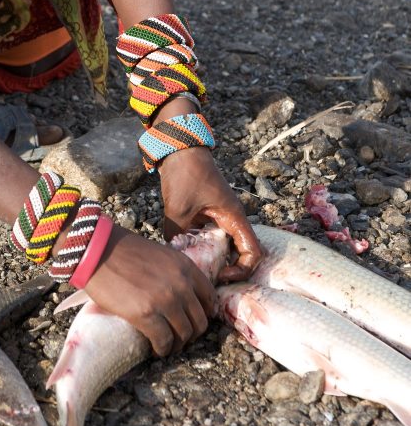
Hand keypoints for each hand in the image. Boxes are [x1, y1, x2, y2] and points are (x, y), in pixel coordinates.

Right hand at [84, 224, 216, 356]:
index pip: (209, 297)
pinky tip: (155, 349)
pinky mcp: (146, 314)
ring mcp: (165, 300)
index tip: (195, 320)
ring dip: (176, 344)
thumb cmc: (123, 250)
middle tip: (179, 337)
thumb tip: (179, 295)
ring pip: (184, 334)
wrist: (97, 249)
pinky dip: (162, 350)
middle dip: (191, 333)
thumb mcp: (159, 254)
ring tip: (166, 345)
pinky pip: (164, 341)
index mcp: (185, 265)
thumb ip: (173, 272)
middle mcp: (181, 283)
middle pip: (199, 321)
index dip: (204, 313)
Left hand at [159, 146, 262, 282]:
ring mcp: (219, 216)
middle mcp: (231, 219)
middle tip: (206, 276)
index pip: (252, 253)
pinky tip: (186, 251)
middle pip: (239, 253)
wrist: (178, 149)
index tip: (221, 274)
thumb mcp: (178, 209)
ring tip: (194, 266)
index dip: (241, 270)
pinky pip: (210, 237)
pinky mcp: (207, 214)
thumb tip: (173, 256)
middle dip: (225, 269)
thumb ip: (177, 236)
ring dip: (212, 258)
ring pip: (224, 247)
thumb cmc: (185, 174)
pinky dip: (202, 247)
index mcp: (234, 217)